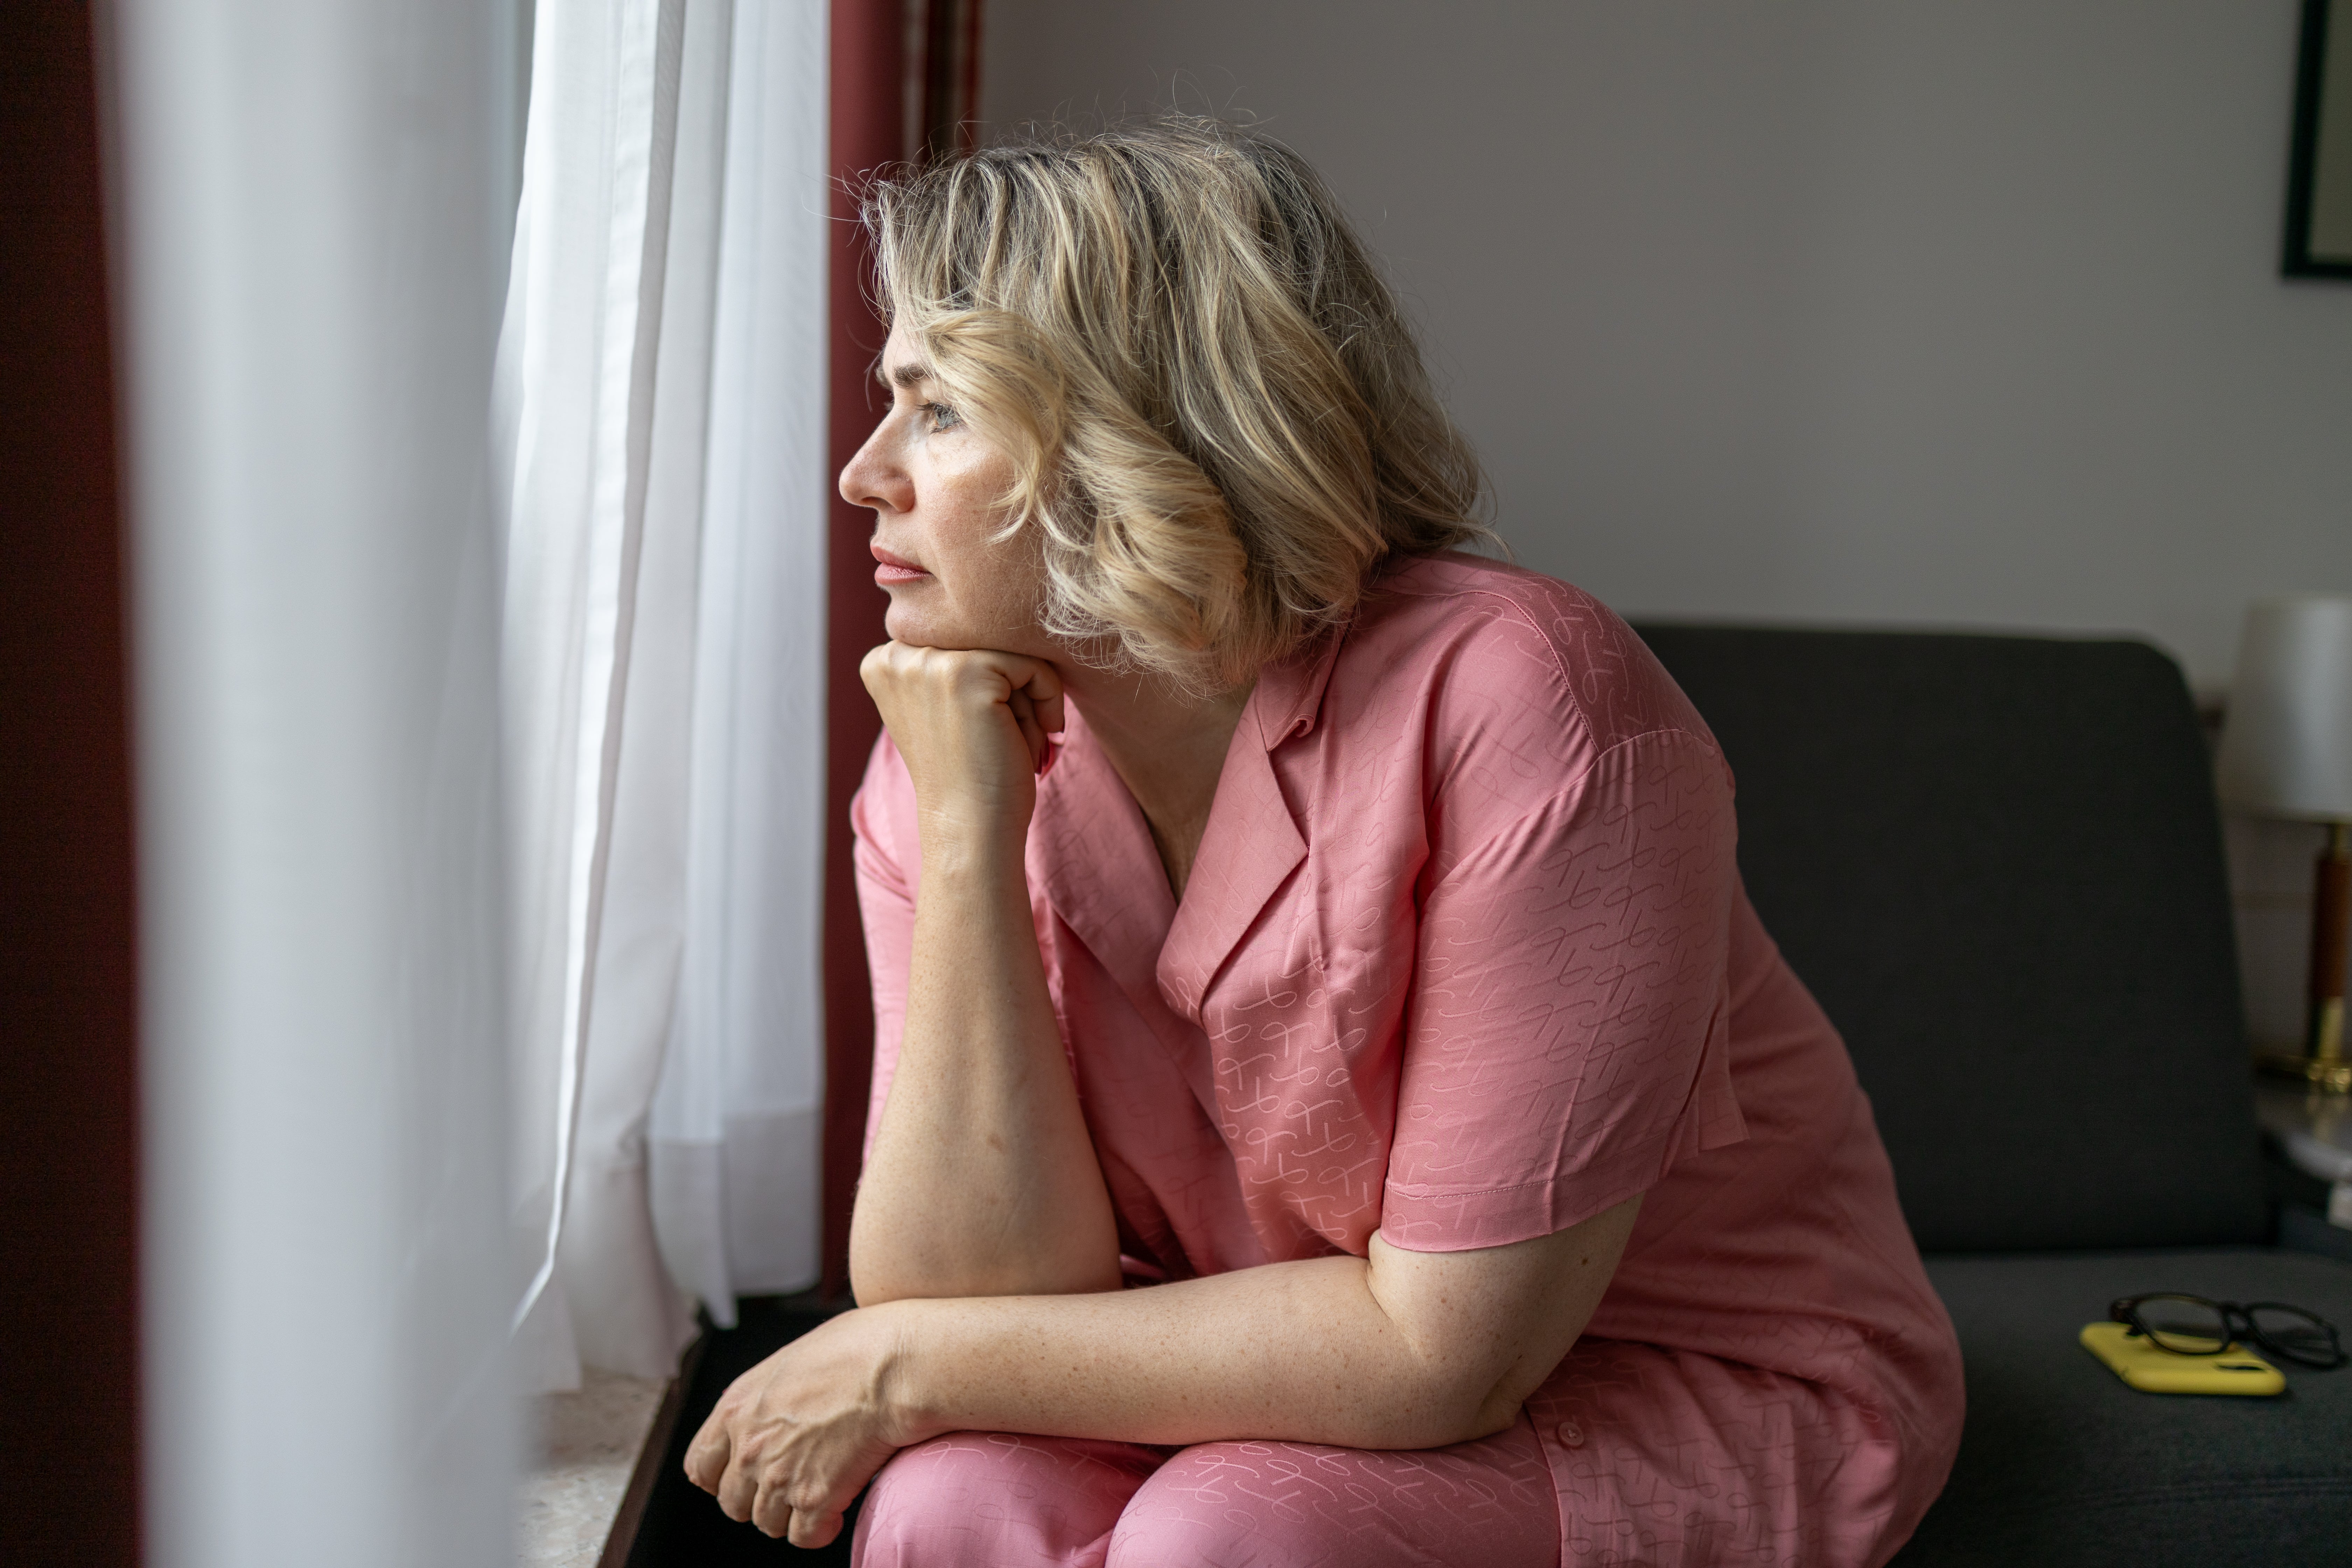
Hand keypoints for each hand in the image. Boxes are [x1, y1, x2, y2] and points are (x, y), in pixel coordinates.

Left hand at [682, 1307, 915, 1547]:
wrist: (896, 1367)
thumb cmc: (857, 1349)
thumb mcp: (792, 1361)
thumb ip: (768, 1396)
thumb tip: (776, 1412)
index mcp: (737, 1408)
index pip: (700, 1466)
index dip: (720, 1477)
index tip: (742, 1477)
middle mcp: (750, 1447)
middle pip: (733, 1503)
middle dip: (758, 1498)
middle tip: (789, 1483)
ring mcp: (779, 1477)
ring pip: (767, 1523)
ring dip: (791, 1514)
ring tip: (819, 1491)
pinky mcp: (814, 1499)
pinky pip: (804, 1537)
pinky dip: (820, 1529)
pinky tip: (837, 1509)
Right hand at [859, 642, 1064, 854]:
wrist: (971, 830)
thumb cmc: (970, 776)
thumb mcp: (945, 708)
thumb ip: (951, 663)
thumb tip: (1000, 612)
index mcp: (883, 662)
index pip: (962, 639)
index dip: (990, 683)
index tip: (992, 728)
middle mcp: (895, 655)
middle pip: (986, 639)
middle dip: (1010, 689)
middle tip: (1011, 738)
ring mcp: (928, 662)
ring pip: (1011, 650)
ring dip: (1027, 699)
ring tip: (1018, 742)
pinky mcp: (966, 673)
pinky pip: (1032, 664)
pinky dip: (1048, 699)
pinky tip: (1039, 737)